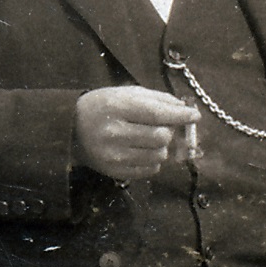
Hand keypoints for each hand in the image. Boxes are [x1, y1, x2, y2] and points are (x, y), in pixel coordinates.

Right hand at [74, 86, 196, 180]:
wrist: (70, 129)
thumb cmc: (102, 107)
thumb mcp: (124, 94)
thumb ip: (155, 99)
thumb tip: (183, 109)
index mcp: (116, 108)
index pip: (156, 114)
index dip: (179, 116)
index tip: (194, 116)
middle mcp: (114, 133)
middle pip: (161, 137)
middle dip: (169, 132)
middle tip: (164, 127)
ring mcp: (114, 156)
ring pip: (158, 156)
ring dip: (162, 147)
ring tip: (149, 139)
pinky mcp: (115, 172)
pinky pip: (150, 170)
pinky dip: (153, 160)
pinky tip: (142, 151)